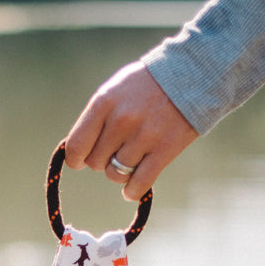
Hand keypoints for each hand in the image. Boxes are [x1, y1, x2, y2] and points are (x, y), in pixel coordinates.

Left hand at [64, 61, 198, 201]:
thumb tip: (72, 150)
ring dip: (119, 173)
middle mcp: (121, 120)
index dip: (76, 159)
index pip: (76, 146)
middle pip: (95, 163)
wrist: (192, 74)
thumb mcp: (114, 91)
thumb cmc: (146, 86)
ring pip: (115, 175)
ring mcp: (144, 136)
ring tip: (130, 160)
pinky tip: (131, 189)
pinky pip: (139, 184)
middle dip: (102, 160)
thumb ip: (95, 119)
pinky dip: (132, 191)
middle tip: (116, 150)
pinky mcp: (165, 150)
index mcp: (104, 103)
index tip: (80, 161)